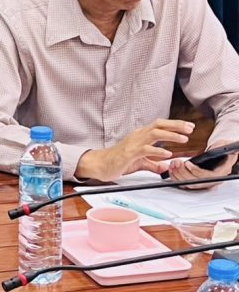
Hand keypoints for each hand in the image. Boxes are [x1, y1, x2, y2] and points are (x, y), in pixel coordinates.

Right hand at [73, 118, 193, 181]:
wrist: (102, 164)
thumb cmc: (119, 161)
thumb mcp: (140, 162)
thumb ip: (153, 164)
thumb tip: (165, 167)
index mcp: (141, 135)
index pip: (160, 125)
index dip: (175, 125)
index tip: (188, 127)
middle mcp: (138, 136)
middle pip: (159, 125)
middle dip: (176, 125)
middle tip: (190, 128)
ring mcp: (134, 143)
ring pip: (154, 134)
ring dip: (170, 135)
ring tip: (183, 139)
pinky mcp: (130, 152)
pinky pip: (146, 149)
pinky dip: (158, 150)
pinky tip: (167, 153)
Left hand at [165, 139, 238, 188]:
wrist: (222, 155)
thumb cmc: (222, 150)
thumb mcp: (223, 145)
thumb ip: (219, 146)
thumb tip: (215, 148)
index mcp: (221, 173)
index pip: (208, 177)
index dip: (196, 171)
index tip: (187, 163)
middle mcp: (212, 181)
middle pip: (196, 182)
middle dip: (183, 172)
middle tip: (176, 162)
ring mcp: (204, 183)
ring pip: (189, 184)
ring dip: (178, 174)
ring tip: (173, 163)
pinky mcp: (196, 182)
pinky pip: (184, 183)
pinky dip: (176, 177)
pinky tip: (171, 169)